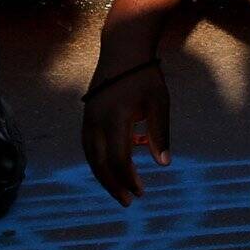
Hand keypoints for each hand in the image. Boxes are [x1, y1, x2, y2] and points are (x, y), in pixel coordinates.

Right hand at [82, 50, 173, 204]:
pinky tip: (116, 164)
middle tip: (127, 201)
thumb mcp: (159, 103)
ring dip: (104, 176)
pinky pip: (89, 145)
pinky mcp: (86, 115)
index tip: (141, 192)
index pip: (119, 160)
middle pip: (100, 163)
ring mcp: (88, 118)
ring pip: (91, 157)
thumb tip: (163, 164)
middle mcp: (96, 121)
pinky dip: (100, 160)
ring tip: (119, 189)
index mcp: (115, 119)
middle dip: (113, 185)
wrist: (122, 49)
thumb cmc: (145, 76)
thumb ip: (160, 134)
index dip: (129, 179)